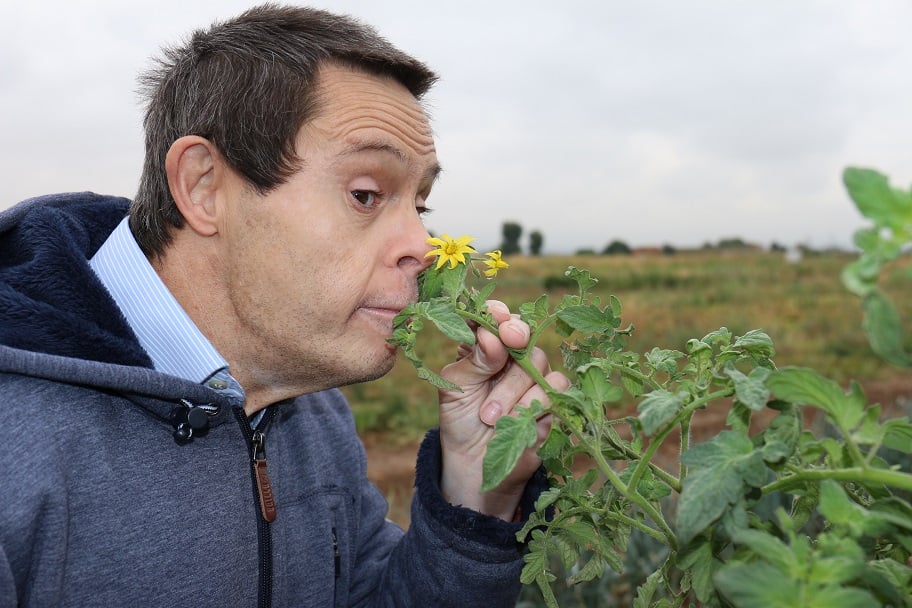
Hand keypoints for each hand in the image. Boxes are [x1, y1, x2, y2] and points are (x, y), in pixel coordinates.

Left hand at [437, 300, 569, 519]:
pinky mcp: (553, 398)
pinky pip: (555, 387)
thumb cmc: (460, 419)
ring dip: (512, 390)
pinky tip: (515, 420)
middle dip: (514, 336)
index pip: (492, 316)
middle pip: (521, 332)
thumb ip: (473, 359)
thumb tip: (492, 334)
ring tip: (489, 416)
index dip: (496, 312)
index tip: (495, 315)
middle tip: (508, 342)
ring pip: (537, 362)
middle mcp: (511, 354)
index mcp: (482, 344)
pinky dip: (533, 403)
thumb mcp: (455, 386)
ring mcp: (533, 375)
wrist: (475, 463)